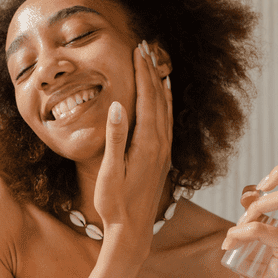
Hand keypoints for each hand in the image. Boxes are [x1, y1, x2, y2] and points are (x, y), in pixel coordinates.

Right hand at [93, 42, 172, 251]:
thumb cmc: (115, 203)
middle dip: (151, 70)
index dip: (143, 72)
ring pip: (165, 108)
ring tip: (155, 63)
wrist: (133, 230)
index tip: (139, 50)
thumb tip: (117, 105)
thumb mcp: (110, 172)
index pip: (147, 98)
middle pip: (158, 98)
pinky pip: (167, 121)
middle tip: (146, 46)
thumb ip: (115, 138)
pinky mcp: (163, 156)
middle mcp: (160, 143)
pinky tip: (163, 96)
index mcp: (147, 143)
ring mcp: (164, 150)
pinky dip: (165, 102)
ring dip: (159, 83)